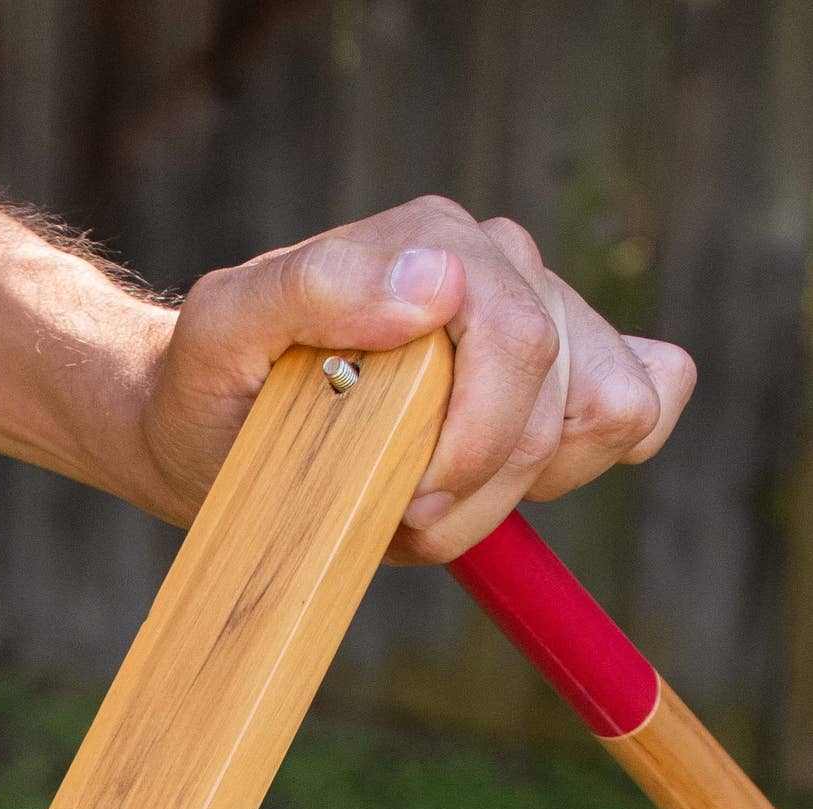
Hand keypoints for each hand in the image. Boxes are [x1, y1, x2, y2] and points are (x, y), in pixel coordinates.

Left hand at [134, 199, 692, 557]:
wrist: (209, 415)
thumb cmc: (216, 379)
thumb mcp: (227, 331)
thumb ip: (316, 288)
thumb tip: (435, 288)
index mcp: (434, 244)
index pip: (521, 346)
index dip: (476, 449)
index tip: (407, 505)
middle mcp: (497, 263)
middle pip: (569, 393)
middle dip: (488, 485)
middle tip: (404, 518)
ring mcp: (536, 310)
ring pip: (609, 411)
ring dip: (524, 487)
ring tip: (431, 499)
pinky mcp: (559, 367)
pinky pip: (644, 399)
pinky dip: (592, 458)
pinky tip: (511, 478)